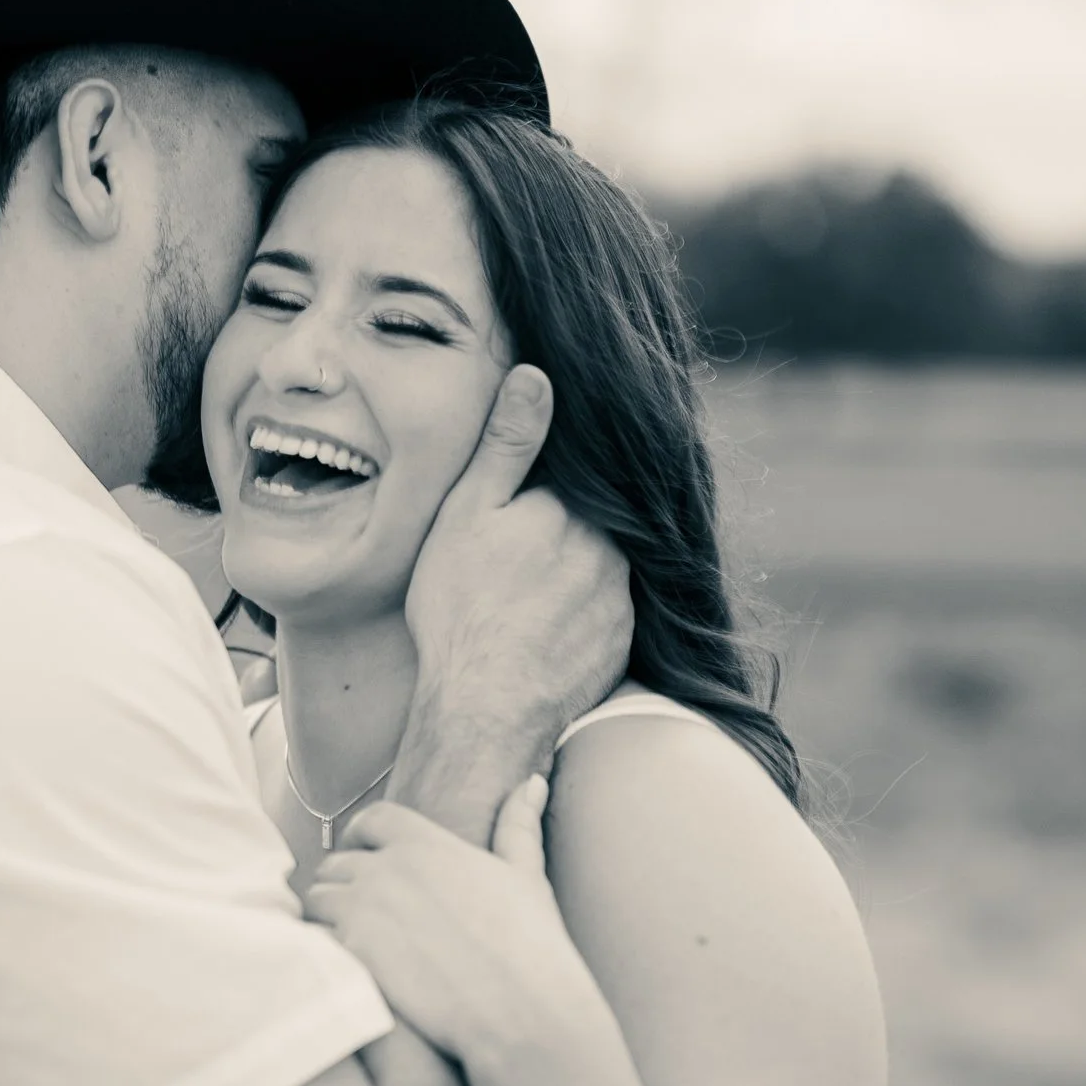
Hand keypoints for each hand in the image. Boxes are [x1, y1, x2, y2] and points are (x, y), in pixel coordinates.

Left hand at [304, 779, 586, 1070]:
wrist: (519, 1008)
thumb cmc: (530, 944)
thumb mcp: (525, 876)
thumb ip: (518, 826)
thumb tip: (533, 783)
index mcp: (425, 843)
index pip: (372, 820)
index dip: (362, 836)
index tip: (363, 853)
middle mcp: (385, 868)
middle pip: (337, 862)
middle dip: (342, 882)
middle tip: (356, 908)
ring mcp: (363, 910)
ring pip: (318, 900)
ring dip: (327, 916)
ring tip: (345, 938)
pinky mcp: (352, 953)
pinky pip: (315, 940)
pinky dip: (324, 950)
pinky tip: (346, 966)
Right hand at [395, 368, 630, 839]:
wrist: (485, 710)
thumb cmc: (464, 608)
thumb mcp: (470, 512)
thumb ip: (508, 443)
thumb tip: (539, 375)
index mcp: (575, 507)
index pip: (566, 479)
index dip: (536, 491)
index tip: (508, 514)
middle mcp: (612, 548)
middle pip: (586, 523)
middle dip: (555, 533)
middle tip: (507, 562)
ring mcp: (622, 600)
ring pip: (597, 568)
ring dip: (569, 576)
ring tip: (520, 600)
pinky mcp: (621, 646)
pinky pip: (602, 615)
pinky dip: (575, 618)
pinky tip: (538, 632)